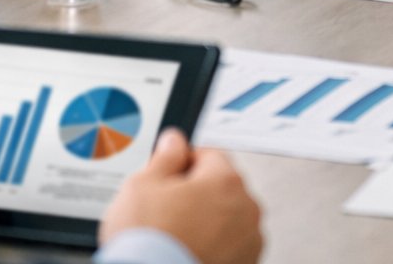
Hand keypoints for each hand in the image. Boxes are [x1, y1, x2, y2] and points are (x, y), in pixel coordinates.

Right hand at [100, 130, 262, 263]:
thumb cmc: (148, 241)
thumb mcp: (142, 185)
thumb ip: (165, 157)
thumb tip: (175, 141)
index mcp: (226, 181)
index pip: (209, 155)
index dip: (183, 163)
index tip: (168, 177)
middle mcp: (247, 208)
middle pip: (221, 187)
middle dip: (197, 194)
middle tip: (166, 211)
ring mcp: (249, 240)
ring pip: (228, 217)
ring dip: (209, 220)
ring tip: (178, 236)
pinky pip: (232, 245)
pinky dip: (216, 246)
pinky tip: (190, 251)